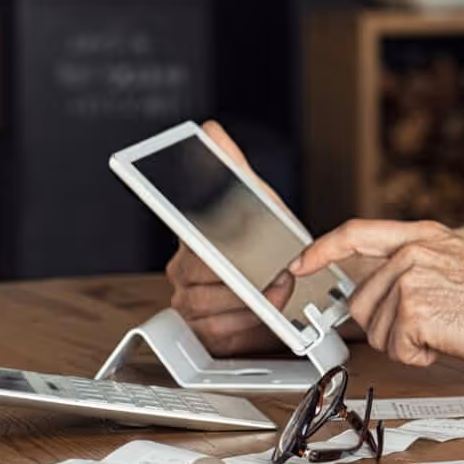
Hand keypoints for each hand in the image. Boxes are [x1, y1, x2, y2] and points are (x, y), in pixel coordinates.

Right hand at [164, 121, 299, 354]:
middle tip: (276, 274)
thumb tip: (209, 131)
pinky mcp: (203, 332)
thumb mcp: (255, 198)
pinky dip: (246, 325)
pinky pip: (217, 332)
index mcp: (190, 238)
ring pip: (210, 308)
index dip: (212, 253)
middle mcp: (182, 271)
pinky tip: (263, 313)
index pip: (190, 244)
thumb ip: (231, 165)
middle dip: (245, 279)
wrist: (281, 278)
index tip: (226, 259)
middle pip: (203, 280)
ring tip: (277, 291)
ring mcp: (188, 303)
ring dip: (250, 303)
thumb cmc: (264, 239)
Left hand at [291, 220, 463, 367]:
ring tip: (446, 329)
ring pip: (377, 331)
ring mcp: (410, 280)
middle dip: (387, 326)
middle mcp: (411, 253)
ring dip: (408, 343)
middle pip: (361, 302)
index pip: (355, 234)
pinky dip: (420, 356)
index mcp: (421, 236)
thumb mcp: (453, 261)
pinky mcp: (413, 312)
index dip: (321, 250)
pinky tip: (448, 341)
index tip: (300, 264)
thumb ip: (412, 266)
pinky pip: (396, 350)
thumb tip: (375, 291)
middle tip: (428, 325)